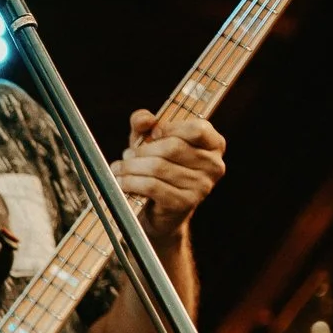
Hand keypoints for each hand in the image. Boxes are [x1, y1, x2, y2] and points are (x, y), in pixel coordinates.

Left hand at [116, 111, 225, 254]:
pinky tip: (121, 181)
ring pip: (159, 167)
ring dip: (131, 167)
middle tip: (126, 155)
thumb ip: (145, 124)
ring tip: (118, 168)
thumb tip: (145, 119)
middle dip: (143, 150)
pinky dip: (132, 182)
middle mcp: (214, 165)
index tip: (152, 134)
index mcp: (214, 145)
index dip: (171, 128)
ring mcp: (202, 186)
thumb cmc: (159, 170)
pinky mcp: (186, 203)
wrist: (162, 213)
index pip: (197, 129)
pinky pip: (153, 186)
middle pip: (173, 147)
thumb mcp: (151, 142)